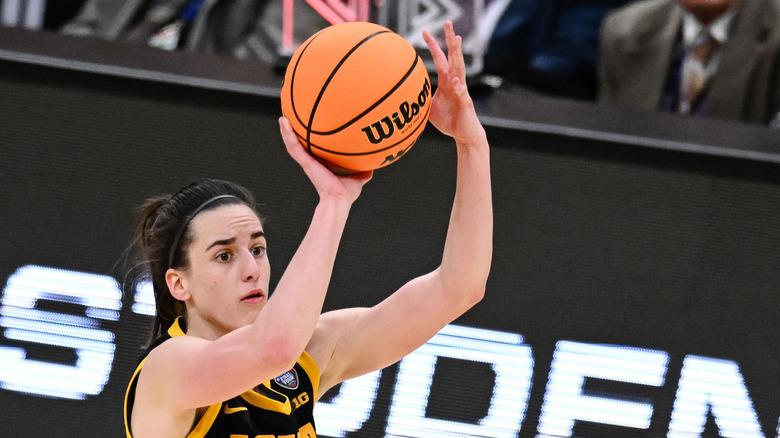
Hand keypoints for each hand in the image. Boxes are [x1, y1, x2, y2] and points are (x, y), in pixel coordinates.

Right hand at [279, 117, 371, 202]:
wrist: (338, 200)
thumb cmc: (345, 194)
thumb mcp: (357, 179)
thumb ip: (364, 172)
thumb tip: (373, 166)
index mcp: (320, 166)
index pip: (312, 152)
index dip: (308, 142)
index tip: (306, 131)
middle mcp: (311, 163)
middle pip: (300, 146)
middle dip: (294, 134)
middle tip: (290, 120)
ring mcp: (307, 162)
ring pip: (293, 145)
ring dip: (287, 131)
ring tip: (283, 118)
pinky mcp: (305, 162)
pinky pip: (294, 146)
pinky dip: (288, 134)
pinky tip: (284, 122)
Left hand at [422, 22, 485, 146]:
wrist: (463, 136)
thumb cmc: (448, 121)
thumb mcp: (429, 108)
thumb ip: (420, 99)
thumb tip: (403, 96)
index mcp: (446, 81)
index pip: (440, 58)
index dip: (433, 45)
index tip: (424, 31)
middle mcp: (455, 82)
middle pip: (452, 56)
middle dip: (450, 40)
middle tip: (447, 23)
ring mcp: (462, 91)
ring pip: (460, 68)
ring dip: (458, 54)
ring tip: (457, 40)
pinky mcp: (466, 103)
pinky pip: (462, 94)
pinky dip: (459, 88)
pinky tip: (455, 81)